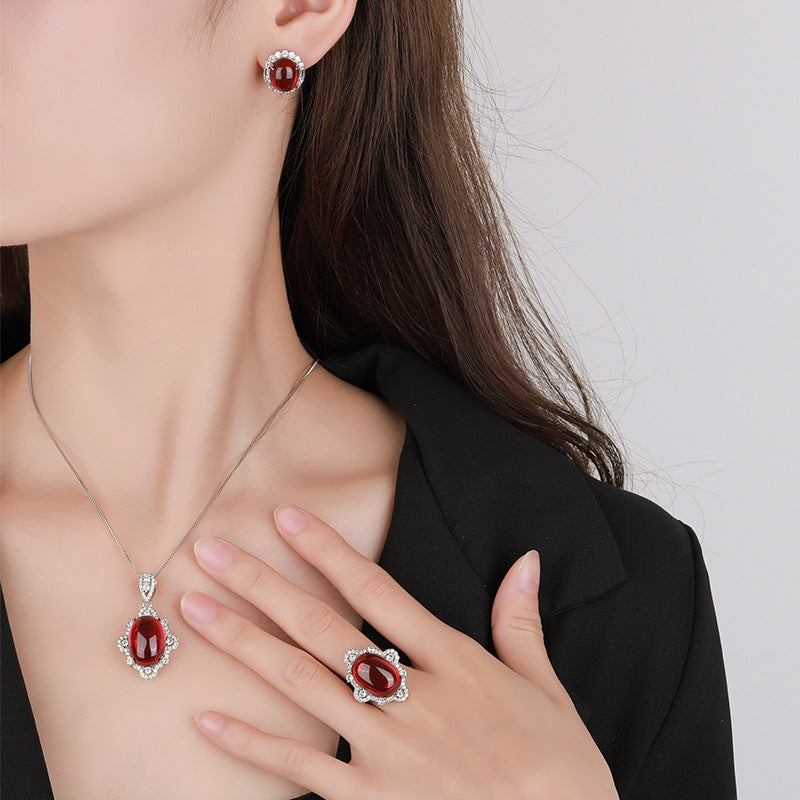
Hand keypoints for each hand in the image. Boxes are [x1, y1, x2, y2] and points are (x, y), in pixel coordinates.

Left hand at [179, 504, 618, 799]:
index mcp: (454, 661)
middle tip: (211, 551)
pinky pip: (301, 767)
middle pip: (322, 628)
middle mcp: (412, 697)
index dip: (327, 550)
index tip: (285, 518)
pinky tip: (208, 719)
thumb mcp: (546, 689)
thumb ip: (520, 621)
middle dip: (262, 584)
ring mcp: (388, 751)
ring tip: (194, 612)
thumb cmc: (560, 770)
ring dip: (243, 644)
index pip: (377, 589)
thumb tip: (525, 559)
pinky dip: (252, 742)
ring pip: (300, 685)